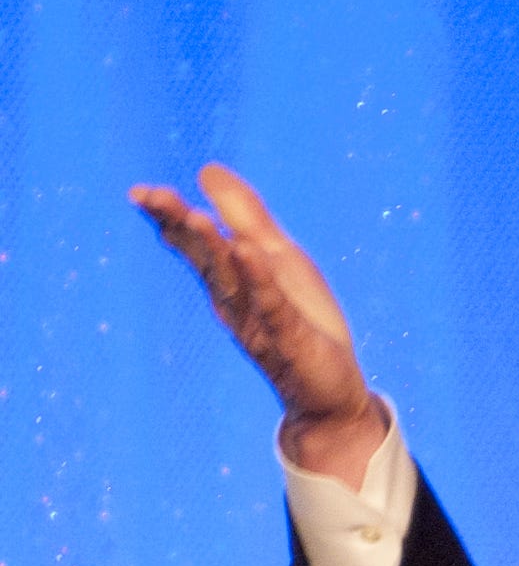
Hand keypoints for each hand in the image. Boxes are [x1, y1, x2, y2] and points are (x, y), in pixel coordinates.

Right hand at [128, 164, 385, 484]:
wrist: (329, 395)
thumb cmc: (303, 322)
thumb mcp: (278, 260)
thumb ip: (245, 219)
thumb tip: (208, 170)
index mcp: (233, 282)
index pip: (198, 246)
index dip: (172, 219)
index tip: (142, 193)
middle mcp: (238, 302)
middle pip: (206, 260)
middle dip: (180, 228)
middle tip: (148, 197)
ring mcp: (262, 322)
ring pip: (234, 282)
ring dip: (214, 249)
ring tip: (195, 216)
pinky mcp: (291, 339)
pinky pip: (273, 307)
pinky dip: (260, 281)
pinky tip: (249, 253)